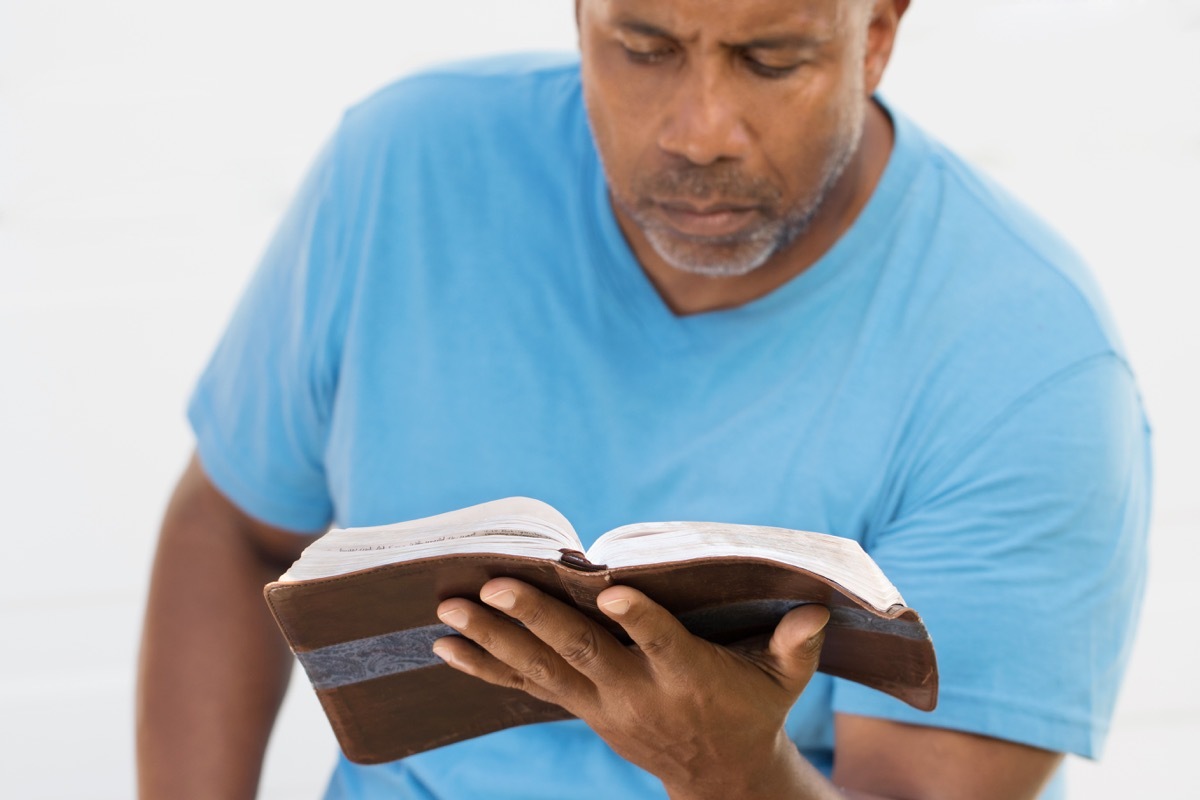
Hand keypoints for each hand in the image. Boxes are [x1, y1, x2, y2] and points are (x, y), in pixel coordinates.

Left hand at [432, 578, 830, 798]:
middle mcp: (636, 693)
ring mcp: (601, 704)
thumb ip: (795, 645)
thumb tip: (815, 607)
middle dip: (534, 620)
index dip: (639, 620)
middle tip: (491, 588)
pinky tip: (445, 648)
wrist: (718, 776)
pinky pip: (527, 686)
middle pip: (581, 653)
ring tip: (448, 610)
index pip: (662, 644)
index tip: (610, 590)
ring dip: (492, 639)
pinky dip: (485, 667)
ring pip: (542, 669)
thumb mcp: (783, 681)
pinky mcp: (582, 707)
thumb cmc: (753, 708)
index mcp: (689, 677)